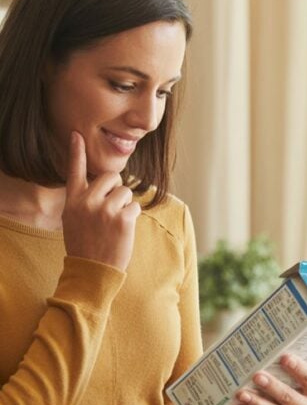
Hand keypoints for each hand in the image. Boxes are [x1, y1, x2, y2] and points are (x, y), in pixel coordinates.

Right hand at [62, 131, 140, 271]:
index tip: (77, 134)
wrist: (93, 270)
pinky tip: (123, 230)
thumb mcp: (75, 220)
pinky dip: (133, 217)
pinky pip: (135, 207)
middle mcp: (87, 202)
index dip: (76, 151)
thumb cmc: (86, 245)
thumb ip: (85, 201)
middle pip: (111, 176)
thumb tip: (106, 185)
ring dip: (126, 205)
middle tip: (112, 209)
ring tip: (115, 223)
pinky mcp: (122, 219)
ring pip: (126, 191)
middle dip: (117, 188)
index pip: (75, 170)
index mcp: (73, 200)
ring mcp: (105, 210)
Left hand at [233, 354, 306, 404]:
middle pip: (288, 396)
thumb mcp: (299, 385)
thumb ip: (290, 374)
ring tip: (241, 393)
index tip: (283, 357)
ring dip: (256, 402)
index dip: (297, 367)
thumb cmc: (294, 394)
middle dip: (271, 386)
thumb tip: (268, 357)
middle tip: (256, 376)